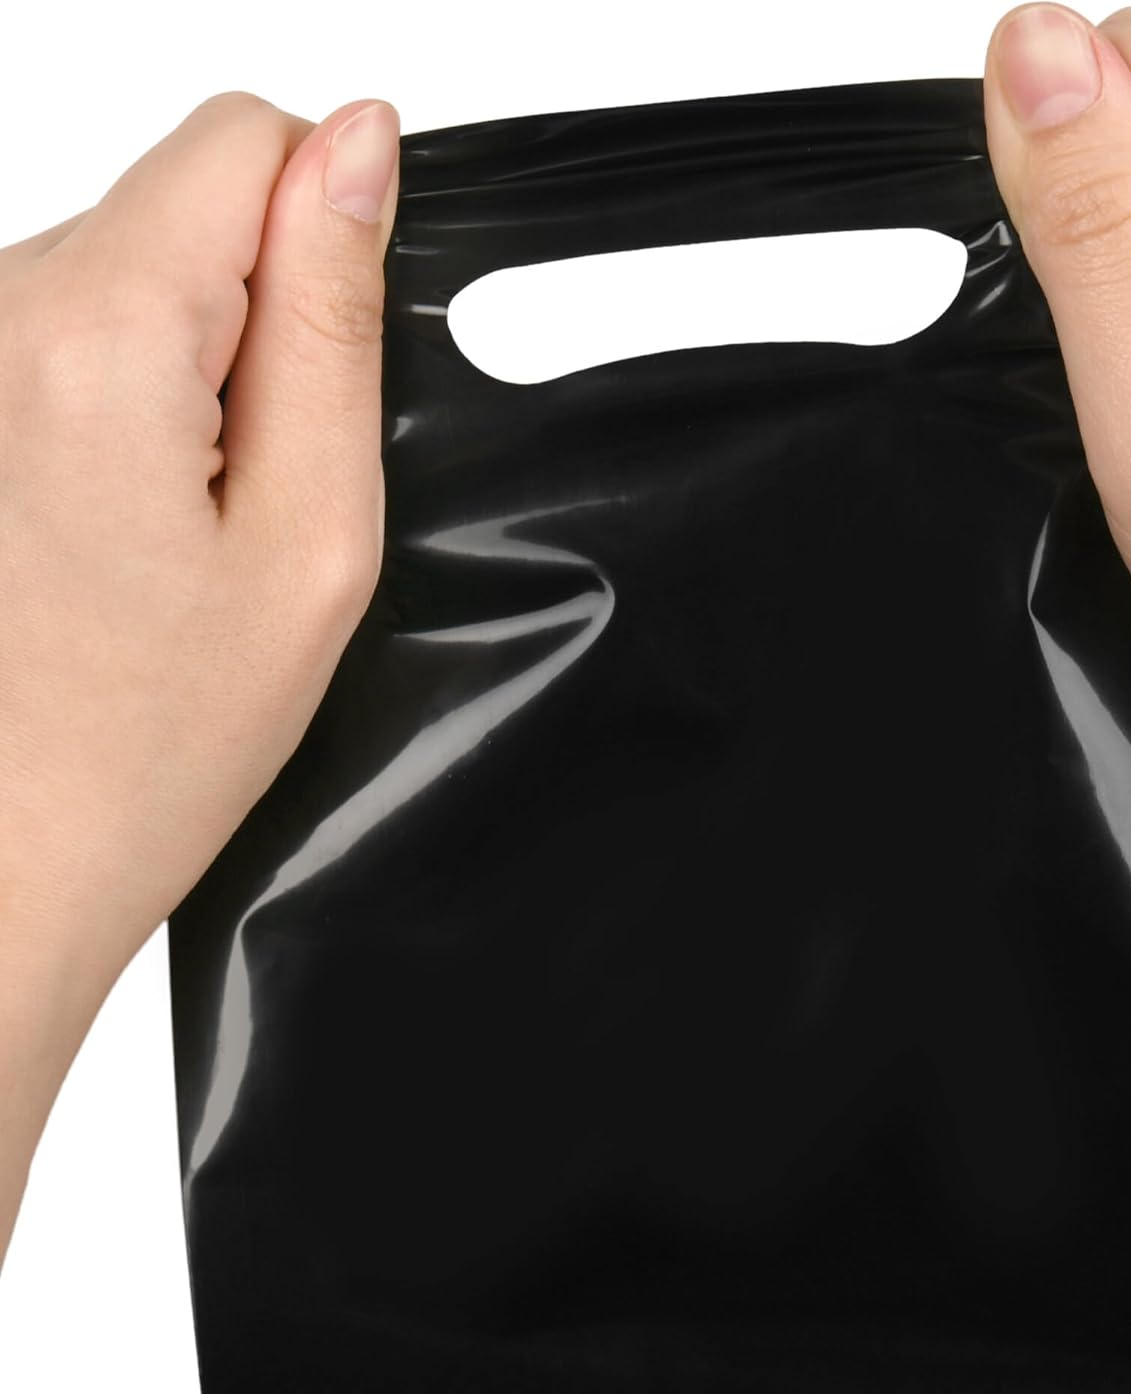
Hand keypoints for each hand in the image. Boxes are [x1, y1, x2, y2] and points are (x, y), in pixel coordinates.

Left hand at [0, 93, 398, 1260]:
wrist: (5, 856)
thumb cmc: (149, 736)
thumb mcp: (309, 532)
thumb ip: (332, 323)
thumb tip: (361, 149)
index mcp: (97, 337)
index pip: (250, 139)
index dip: (330, 230)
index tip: (327, 364)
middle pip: (183, 202)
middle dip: (256, 314)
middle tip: (255, 482)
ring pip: (129, 270)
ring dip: (189, 369)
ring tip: (179, 517)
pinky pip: (70, 335)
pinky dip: (125, 401)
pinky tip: (121, 519)